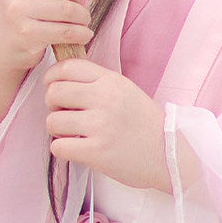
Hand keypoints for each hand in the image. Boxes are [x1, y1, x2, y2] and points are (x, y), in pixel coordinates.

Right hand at [0, 0, 92, 140]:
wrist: (2, 42)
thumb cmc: (29, 4)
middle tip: (79, 4)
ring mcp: (16, 7)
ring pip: (68, 8)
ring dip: (83, 16)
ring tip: (81, 20)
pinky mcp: (25, 32)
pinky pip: (66, 30)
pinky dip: (81, 34)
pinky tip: (83, 34)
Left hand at [45, 61, 170, 192]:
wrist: (169, 155)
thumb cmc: (145, 125)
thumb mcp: (126, 91)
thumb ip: (98, 83)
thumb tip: (61, 81)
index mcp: (111, 81)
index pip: (68, 67)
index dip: (53, 77)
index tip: (54, 88)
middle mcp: (105, 99)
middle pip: (54, 93)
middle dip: (53, 105)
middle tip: (65, 115)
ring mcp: (100, 125)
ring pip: (52, 121)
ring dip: (58, 131)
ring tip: (74, 135)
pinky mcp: (96, 152)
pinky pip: (59, 147)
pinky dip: (63, 150)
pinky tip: (78, 149)